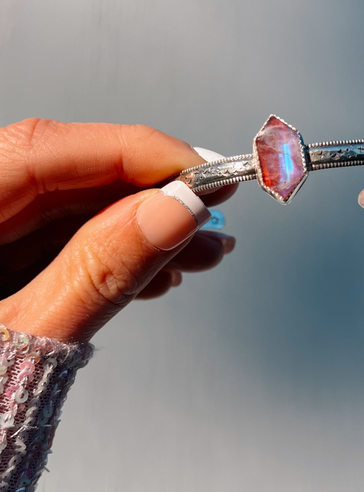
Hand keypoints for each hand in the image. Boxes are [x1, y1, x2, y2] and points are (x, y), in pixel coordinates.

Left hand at [0, 119, 236, 342]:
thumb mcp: (24, 341)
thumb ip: (100, 271)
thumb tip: (175, 210)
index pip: (44, 150)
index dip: (134, 152)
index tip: (200, 169)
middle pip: (69, 177)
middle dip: (151, 194)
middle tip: (213, 206)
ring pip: (75, 211)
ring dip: (145, 229)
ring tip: (201, 253)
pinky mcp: (3, 266)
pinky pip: (67, 246)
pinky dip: (118, 257)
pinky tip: (159, 273)